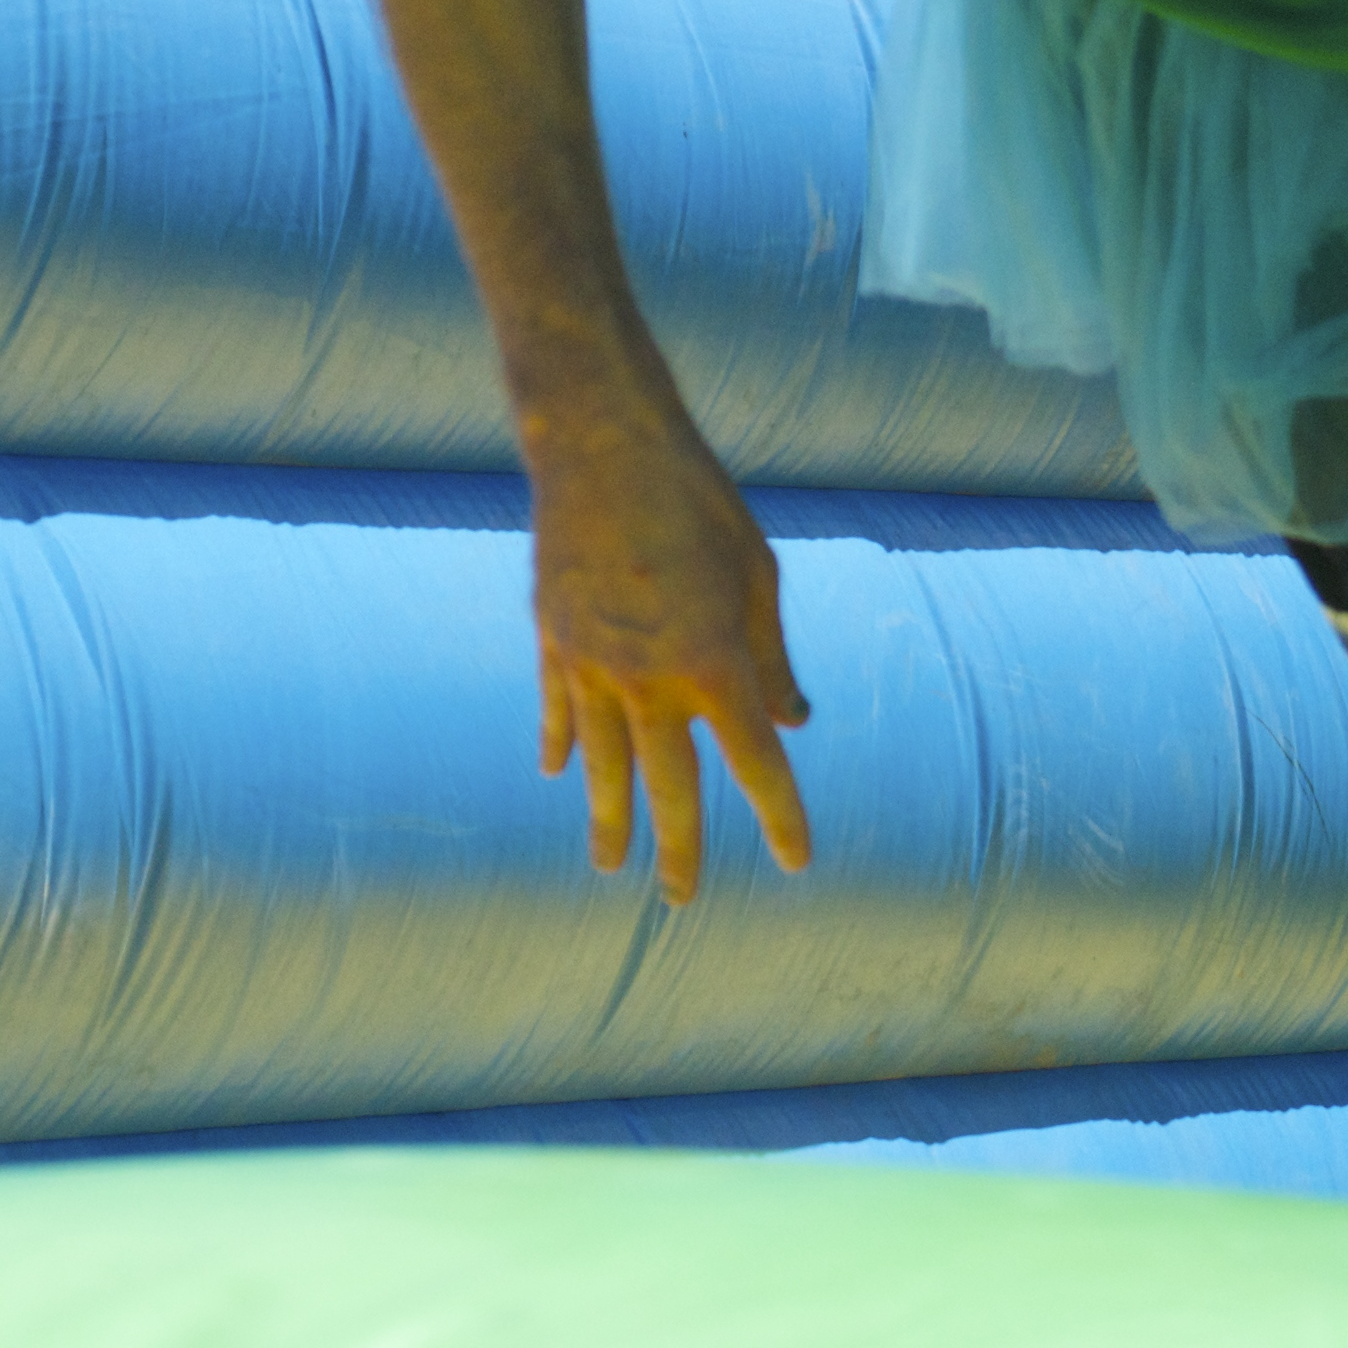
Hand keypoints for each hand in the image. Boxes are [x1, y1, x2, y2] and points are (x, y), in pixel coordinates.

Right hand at [528, 417, 812, 903]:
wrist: (602, 445)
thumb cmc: (697, 501)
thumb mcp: (757, 576)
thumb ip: (772, 659)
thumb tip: (792, 722)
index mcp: (715, 664)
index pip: (756, 765)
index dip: (780, 819)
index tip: (796, 863)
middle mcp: (650, 681)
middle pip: (669, 790)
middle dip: (679, 851)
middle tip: (682, 901)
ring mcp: (591, 665)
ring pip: (601, 768)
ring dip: (608, 822)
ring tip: (609, 867)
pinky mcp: (552, 640)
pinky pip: (559, 712)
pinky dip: (561, 746)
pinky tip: (560, 775)